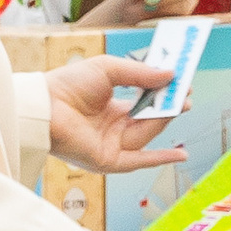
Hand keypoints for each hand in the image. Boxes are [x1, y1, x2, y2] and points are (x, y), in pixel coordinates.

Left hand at [46, 55, 185, 174]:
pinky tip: (181, 154)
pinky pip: (139, 161)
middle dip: (169, 107)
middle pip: (150, 120)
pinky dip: (161, 158)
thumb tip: (170, 75)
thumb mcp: (108, 69)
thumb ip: (140, 73)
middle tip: (186, 94)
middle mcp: (112, 129)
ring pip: (147, 134)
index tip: (182, 84)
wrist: (44, 106)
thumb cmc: (67, 85)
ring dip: (164, 119)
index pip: (145, 104)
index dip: (163, 95)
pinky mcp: (107, 160)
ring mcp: (111, 145)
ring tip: (177, 102)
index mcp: (111, 109)